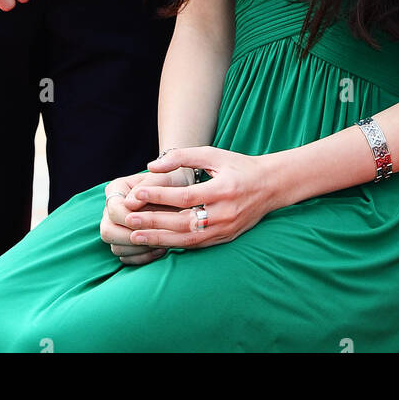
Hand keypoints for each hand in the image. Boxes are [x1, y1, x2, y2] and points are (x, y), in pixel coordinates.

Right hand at [100, 168, 192, 266]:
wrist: (182, 194)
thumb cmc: (174, 182)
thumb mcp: (165, 178)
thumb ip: (149, 187)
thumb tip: (129, 204)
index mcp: (116, 189)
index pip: (113, 210)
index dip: (129, 219)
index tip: (149, 223)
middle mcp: (111, 209)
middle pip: (107, 231)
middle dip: (131, 238)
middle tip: (155, 238)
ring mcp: (116, 228)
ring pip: (116, 248)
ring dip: (139, 250)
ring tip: (161, 243)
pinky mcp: (124, 243)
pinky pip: (126, 258)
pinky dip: (143, 257)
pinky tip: (161, 249)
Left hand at [120, 147, 278, 250]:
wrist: (270, 186)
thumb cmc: (239, 166)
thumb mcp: (214, 154)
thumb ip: (183, 157)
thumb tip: (152, 165)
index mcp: (223, 190)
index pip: (185, 197)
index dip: (159, 196)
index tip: (137, 193)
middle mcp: (224, 213)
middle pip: (182, 222)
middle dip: (153, 221)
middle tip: (128, 219)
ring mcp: (225, 229)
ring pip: (187, 239)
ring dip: (159, 238)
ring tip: (134, 235)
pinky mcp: (224, 239)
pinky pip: (196, 245)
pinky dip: (174, 244)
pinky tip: (156, 242)